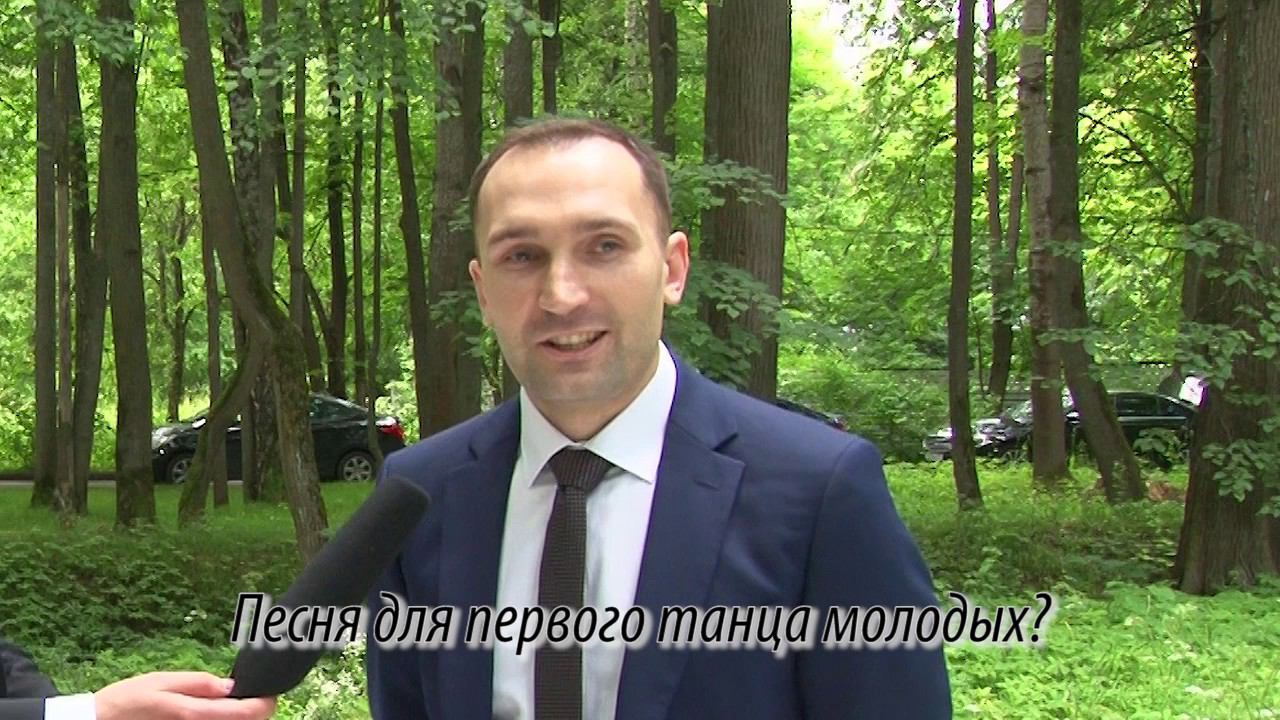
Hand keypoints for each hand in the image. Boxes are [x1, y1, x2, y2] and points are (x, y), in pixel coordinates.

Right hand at [93, 672, 276, 719]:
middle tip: (255, 694)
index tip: (269, 693)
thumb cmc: (128, 700)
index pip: (246, 714)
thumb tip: (230, 685)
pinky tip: (219, 709)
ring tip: (236, 701)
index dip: (265, 704)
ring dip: (241, 717)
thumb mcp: (162, 681)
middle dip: (256, 711)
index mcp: (194, 713)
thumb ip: (199, 683)